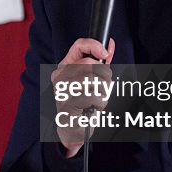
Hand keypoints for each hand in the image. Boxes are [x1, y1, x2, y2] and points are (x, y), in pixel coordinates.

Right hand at [51, 38, 114, 156]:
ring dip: (103, 91)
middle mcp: (60, 75)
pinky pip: (93, 96)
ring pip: (93, 79)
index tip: (106, 54)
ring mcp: (62, 89)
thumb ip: (102, 62)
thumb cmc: (84, 102)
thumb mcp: (94, 79)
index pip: (79, 45)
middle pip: (91, 64)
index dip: (95, 45)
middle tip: (103, 87)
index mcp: (65, 66)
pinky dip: (100, 103)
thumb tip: (111, 44)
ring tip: (97, 98)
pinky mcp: (67, 103)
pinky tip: (94, 107)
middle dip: (105, 76)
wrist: (73, 127)